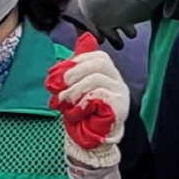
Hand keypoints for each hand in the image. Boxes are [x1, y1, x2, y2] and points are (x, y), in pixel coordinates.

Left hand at [47, 33, 127, 166]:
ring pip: (95, 79)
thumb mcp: (73, 88)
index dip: (77, 61)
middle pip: (98, 63)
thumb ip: (76, 68)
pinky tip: (76, 111)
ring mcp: (120, 93)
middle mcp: (117, 80)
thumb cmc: (81, 114)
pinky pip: (99, 95)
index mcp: (107, 73)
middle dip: (73, 73)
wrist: (88, 140)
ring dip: (74, 91)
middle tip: (58, 87)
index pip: (97, 56)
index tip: (60, 73)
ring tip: (64, 103)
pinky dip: (82, 102)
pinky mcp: (120, 107)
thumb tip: (82, 38)